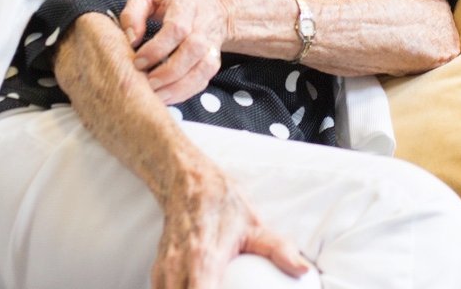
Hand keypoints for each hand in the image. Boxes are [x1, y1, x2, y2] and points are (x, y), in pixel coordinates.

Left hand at [122, 0, 231, 104]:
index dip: (157, 48)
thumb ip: (133, 12)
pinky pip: (206, 76)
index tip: (138, 62)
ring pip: (204, 66)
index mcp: (187, 1)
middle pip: (194, 49)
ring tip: (157, 95)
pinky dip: (188, 90)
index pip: (177, 27)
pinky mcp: (214, 56)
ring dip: (180, 85)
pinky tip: (168, 95)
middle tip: (147, 83)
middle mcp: (204, 20)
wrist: (212, 2)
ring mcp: (212, 40)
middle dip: (169, 71)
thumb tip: (131, 39)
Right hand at [154, 159, 310, 288]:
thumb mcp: (254, 225)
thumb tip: (303, 270)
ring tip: (216, 286)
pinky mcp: (157, 273)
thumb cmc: (223, 203)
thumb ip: (279, 250)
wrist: (187, 182)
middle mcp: (177, 269)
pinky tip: (199, 286)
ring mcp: (163, 272)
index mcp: (204, 259)